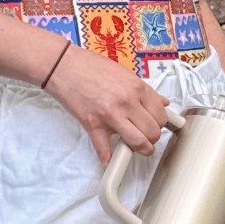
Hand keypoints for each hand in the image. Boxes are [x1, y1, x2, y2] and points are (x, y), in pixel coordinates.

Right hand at [45, 43, 174, 164]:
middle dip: (151, 139)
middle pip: (153, 132)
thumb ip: (144, 90)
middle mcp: (127, 102)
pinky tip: (109, 158)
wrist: (63, 65)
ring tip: (135, 149)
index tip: (154, 126)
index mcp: (137, 88)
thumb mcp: (124, 73)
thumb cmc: (91, 66)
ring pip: (138, 143)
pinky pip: (104, 149)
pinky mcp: (93, 124)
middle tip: (145, 137)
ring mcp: (110, 115)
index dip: (160, 124)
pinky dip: (107, 157)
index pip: (161, 115)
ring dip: (140, 150)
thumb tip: (162, 103)